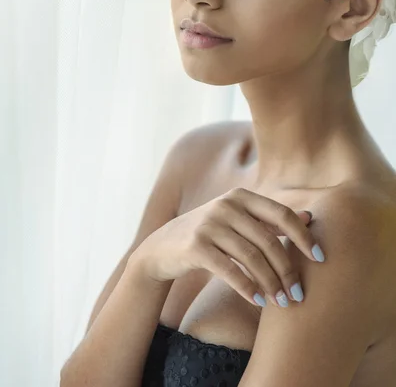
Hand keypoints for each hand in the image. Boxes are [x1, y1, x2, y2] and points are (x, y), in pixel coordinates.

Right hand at [135, 187, 323, 307]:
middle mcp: (226, 205)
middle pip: (268, 240)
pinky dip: (247, 287)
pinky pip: (229, 270)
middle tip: (299, 294)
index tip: (320, 258)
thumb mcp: (238, 220)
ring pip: (251, 257)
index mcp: (241, 196)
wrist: (163, 247)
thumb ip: (270, 219)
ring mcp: (210, 224)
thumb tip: (309, 217)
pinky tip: (258, 301)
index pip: (282, 214)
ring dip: (270, 283)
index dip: (303, 236)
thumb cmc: (209, 234)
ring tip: (282, 302)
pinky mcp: (196, 245)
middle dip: (287, 270)